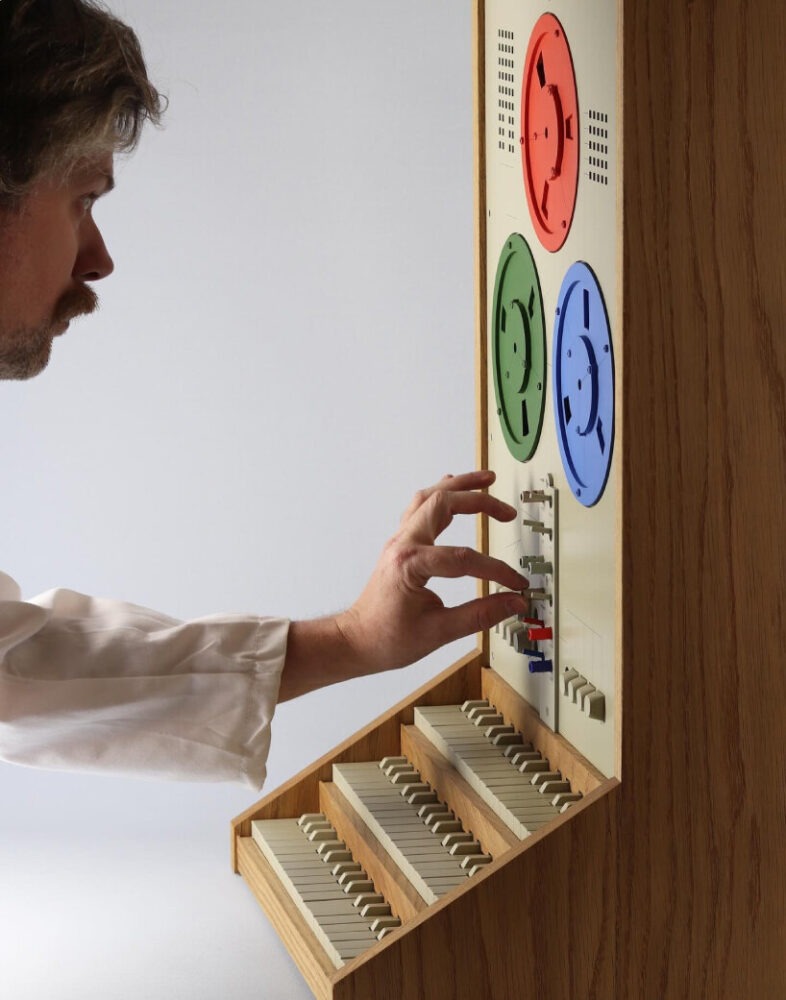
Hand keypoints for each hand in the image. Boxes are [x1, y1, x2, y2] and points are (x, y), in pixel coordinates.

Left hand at [335, 470, 527, 672]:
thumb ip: (479, 615)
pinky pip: (419, 507)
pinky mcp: (400, 544)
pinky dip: (441, 494)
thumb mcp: (438, 631)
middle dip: (479, 501)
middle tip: (507, 511)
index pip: (463, 559)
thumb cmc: (388, 638)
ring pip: (429, 497)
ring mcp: (399, 540)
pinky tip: (454, 489)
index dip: (495, 571)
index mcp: (410, 564)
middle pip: (443, 504)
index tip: (515, 583)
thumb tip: (513, 603)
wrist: (357, 640)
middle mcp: (403, 544)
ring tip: (486, 480)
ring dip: (459, 486)